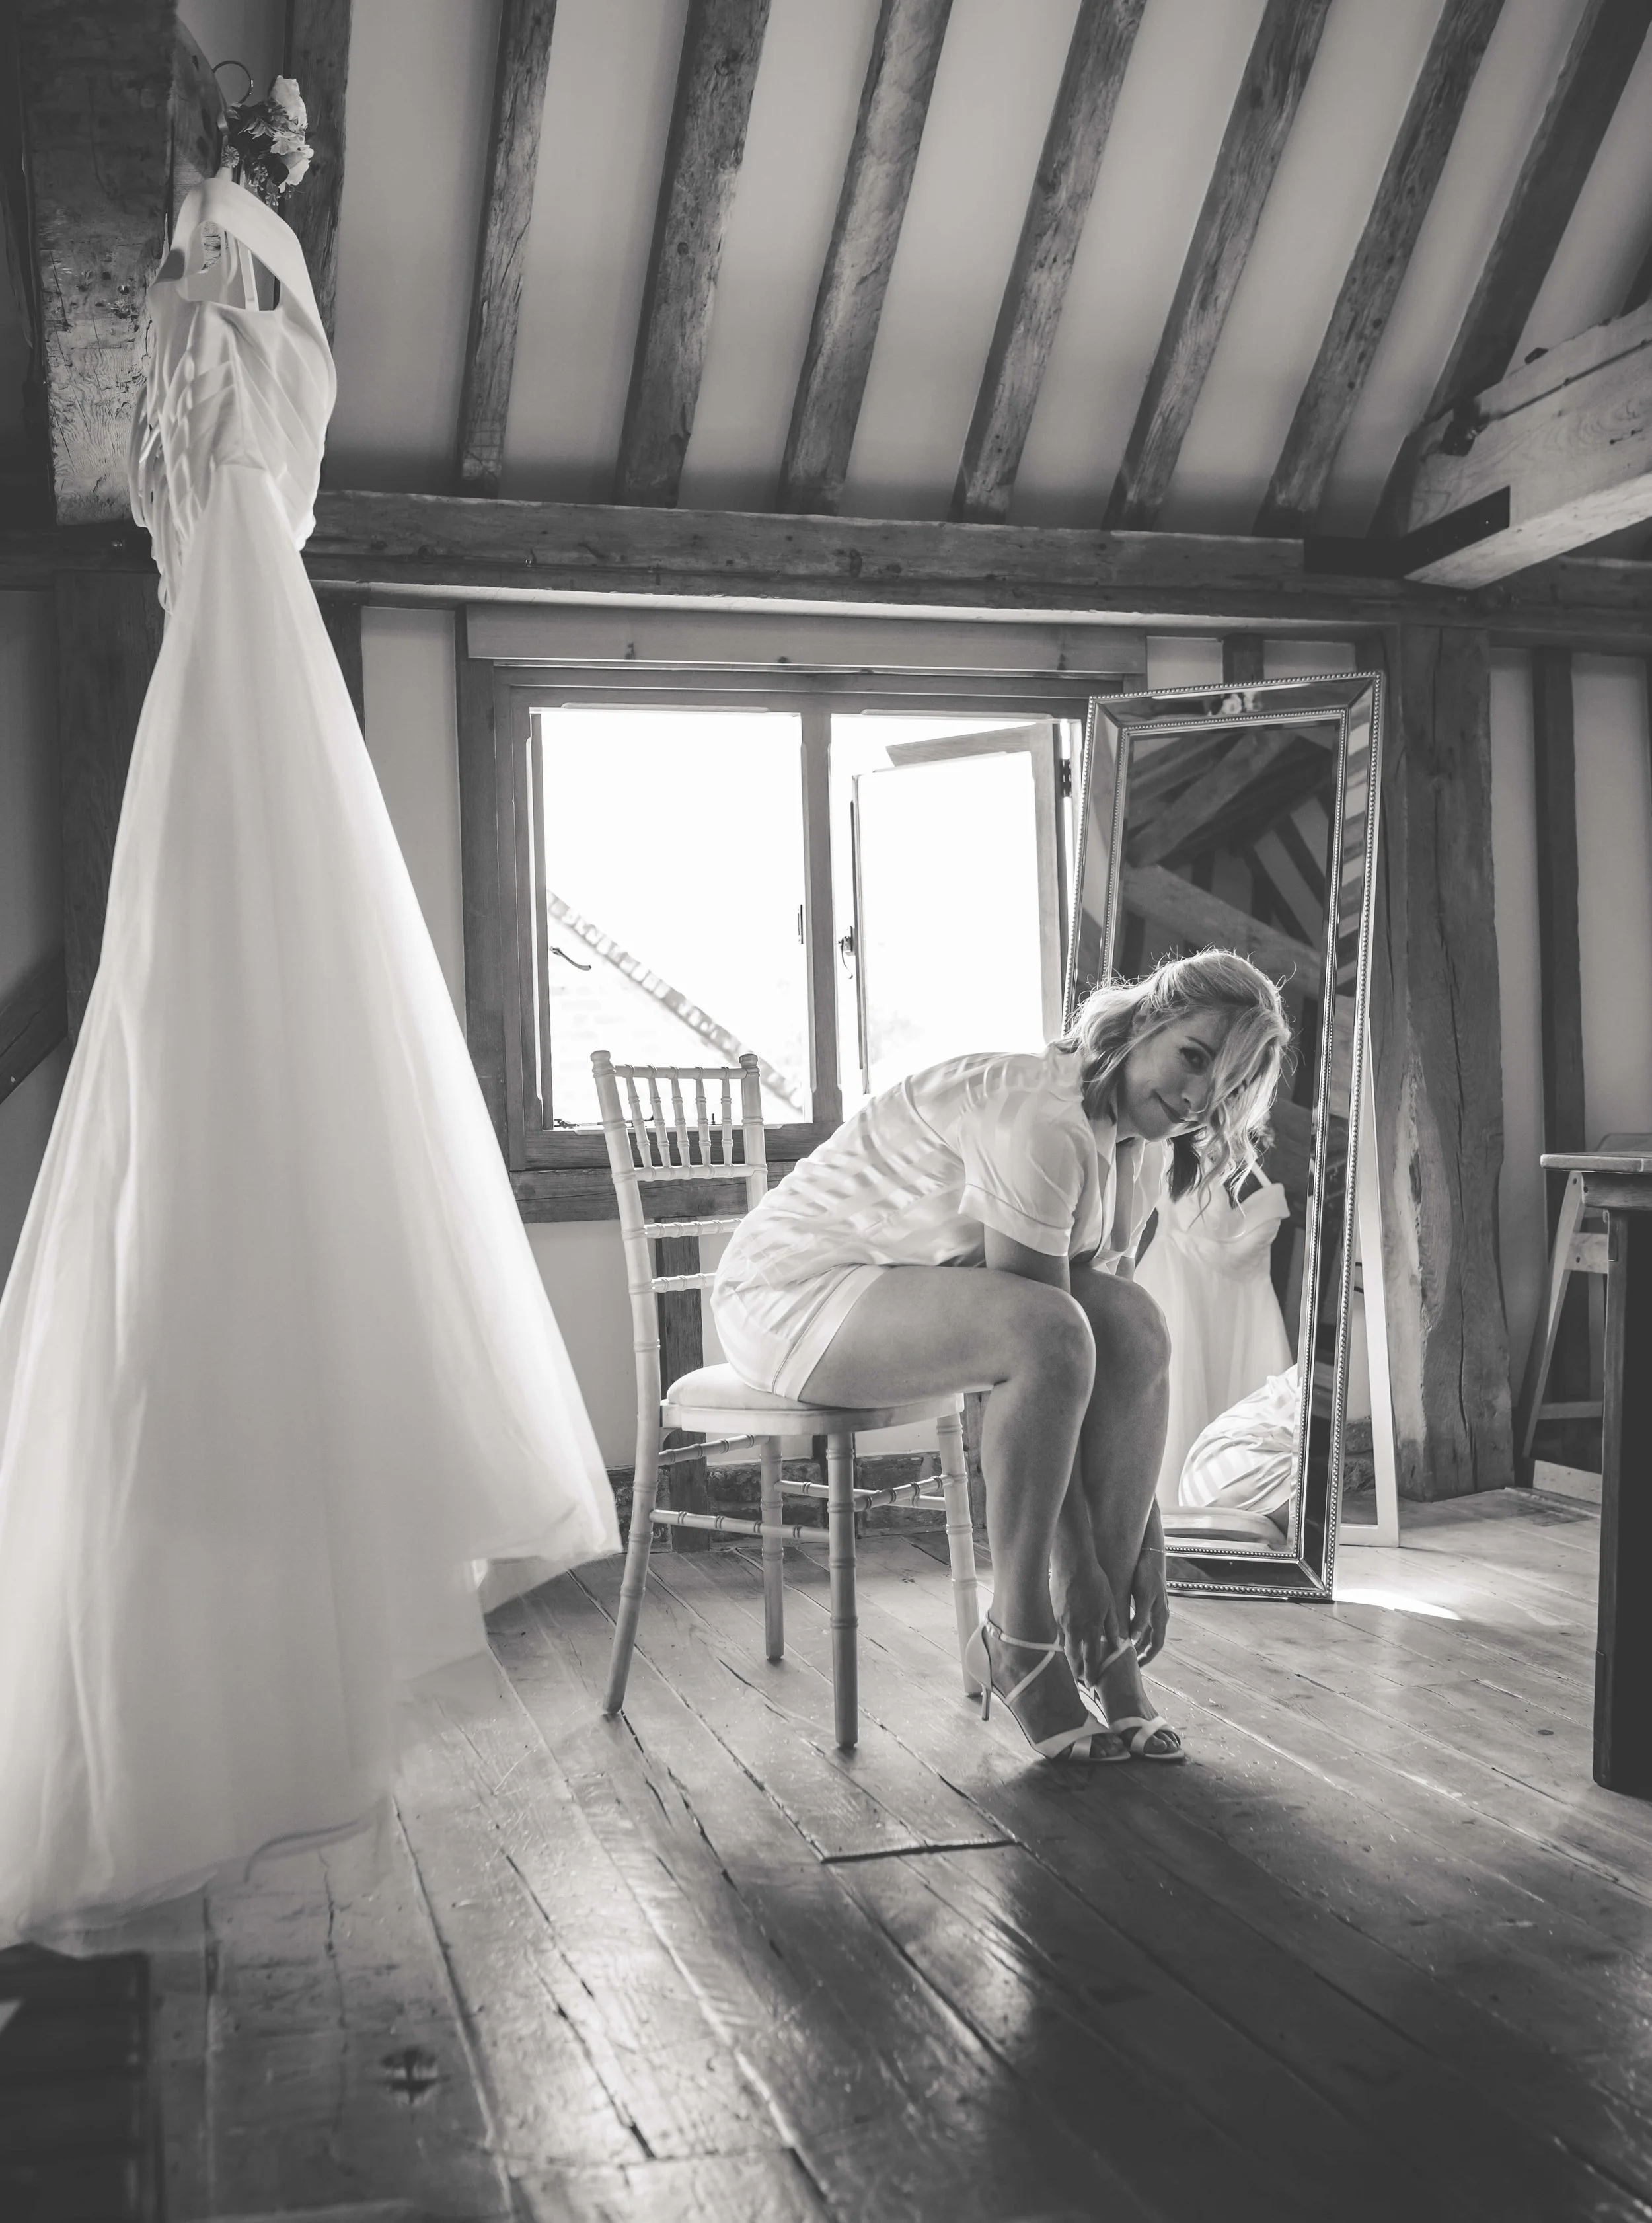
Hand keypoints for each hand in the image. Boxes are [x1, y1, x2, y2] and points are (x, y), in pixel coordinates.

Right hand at [1050, 1546, 1123, 1687]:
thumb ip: (1113, 1626)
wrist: (1073, 1564)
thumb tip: (1118, 1644)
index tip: (1090, 1685)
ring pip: (1062, 1646)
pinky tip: (1060, 1643)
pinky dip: (1058, 1641)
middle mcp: (1074, 1628)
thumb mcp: (1110, 1604)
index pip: (1090, 1658)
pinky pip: (1055, 1632)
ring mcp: (1060, 1621)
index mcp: (1090, 1628)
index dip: (1090, 1673)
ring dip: (1066, 1658)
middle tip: (1077, 1680)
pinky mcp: (1052, 1612)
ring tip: (1069, 1666)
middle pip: (1073, 1657)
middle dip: (1075, 1671)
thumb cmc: (1095, 1581)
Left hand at [1129, 1531, 1170, 1664]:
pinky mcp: (1146, 1599)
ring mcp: (1153, 1606)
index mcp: (1160, 1616)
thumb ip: (1139, 1618)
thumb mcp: (1143, 1597)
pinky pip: (1140, 1619)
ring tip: (1119, 1648)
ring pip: (1144, 1630)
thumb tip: (1133, 1639)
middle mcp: (1159, 1614)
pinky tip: (1119, 1628)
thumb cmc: (1148, 1573)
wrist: (1150, 1552)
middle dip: (1139, 1651)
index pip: (1156, 1644)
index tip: (1137, 1667)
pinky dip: (1131, 1627)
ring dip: (1134, 1640)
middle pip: (1149, 1639)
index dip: (1148, 1657)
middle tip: (1124, 1661)